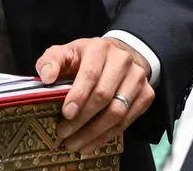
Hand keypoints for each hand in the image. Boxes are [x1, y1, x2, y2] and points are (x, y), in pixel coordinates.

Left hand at [36, 37, 153, 155]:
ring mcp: (137, 78)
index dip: (78, 95)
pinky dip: (107, 136)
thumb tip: (46, 77)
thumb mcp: (65, 53)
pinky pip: (127, 121)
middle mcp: (122, 61)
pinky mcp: (146, 95)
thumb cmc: (85, 58)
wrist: (118, 56)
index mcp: (99, 48)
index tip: (65, 113)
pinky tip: (91, 144)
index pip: (90, 74)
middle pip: (104, 95)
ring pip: (117, 111)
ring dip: (94, 132)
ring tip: (75, 144)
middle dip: (83, 118)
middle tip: (64, 134)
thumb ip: (51, 61)